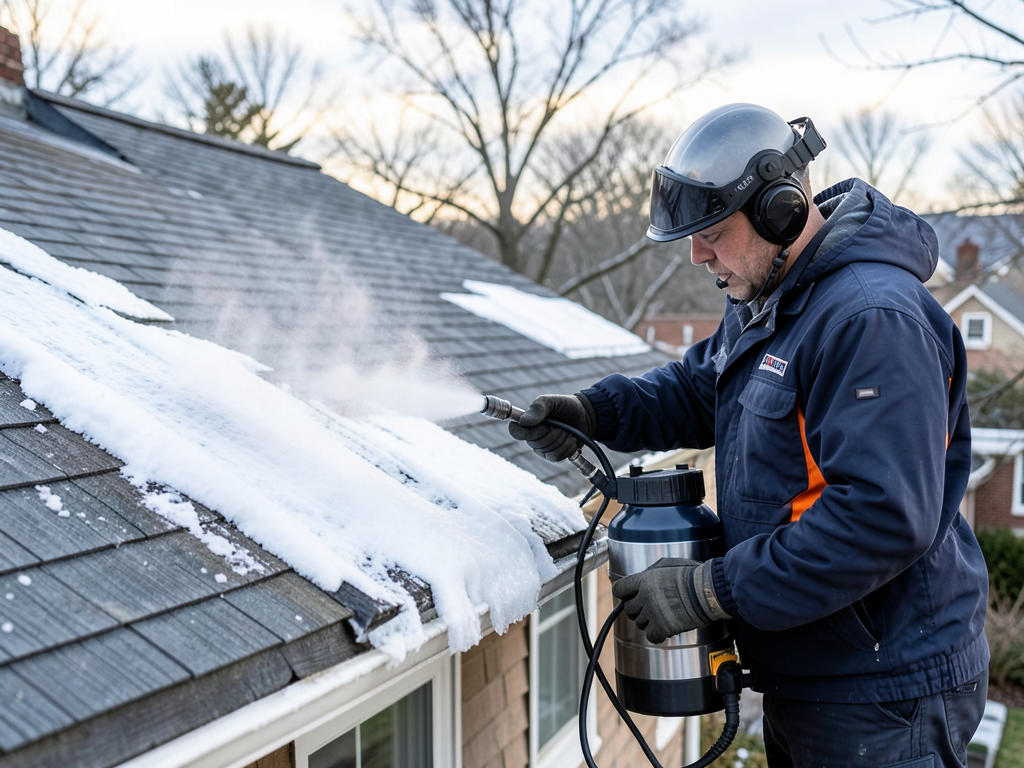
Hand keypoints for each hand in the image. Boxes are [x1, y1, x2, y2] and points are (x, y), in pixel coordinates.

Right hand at [508, 393, 595, 462]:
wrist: (585, 416)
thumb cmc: (565, 406)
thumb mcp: (551, 402)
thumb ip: (537, 408)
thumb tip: (524, 422)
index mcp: (528, 423)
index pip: (516, 432)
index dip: (526, 433)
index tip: (541, 426)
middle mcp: (533, 437)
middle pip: (535, 443)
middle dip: (551, 434)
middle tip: (559, 425)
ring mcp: (543, 448)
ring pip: (547, 451)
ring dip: (561, 440)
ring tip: (567, 431)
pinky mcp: (554, 456)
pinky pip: (557, 457)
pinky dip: (567, 447)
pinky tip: (571, 439)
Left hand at [612, 558, 729, 643]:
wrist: (707, 590)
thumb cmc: (692, 575)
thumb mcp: (668, 564)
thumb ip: (650, 571)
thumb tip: (643, 577)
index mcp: (644, 580)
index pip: (620, 589)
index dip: (624, 593)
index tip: (628, 596)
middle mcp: (645, 597)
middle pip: (629, 609)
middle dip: (637, 608)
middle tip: (648, 607)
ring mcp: (653, 613)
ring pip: (639, 623)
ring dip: (648, 621)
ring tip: (661, 615)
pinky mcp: (663, 627)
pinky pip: (651, 636)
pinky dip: (656, 634)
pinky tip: (663, 628)